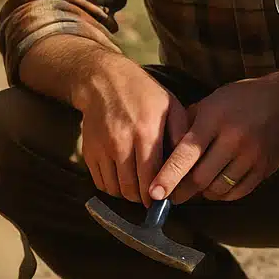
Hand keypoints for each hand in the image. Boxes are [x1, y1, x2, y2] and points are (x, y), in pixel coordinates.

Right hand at [74, 57, 188, 204]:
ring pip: (115, 189)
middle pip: (132, 189)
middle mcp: (121, 143)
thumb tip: (189, 163)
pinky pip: (100, 182)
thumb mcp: (170, 106)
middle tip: (152, 194)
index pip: (152, 179)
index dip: (159, 195)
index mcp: (146, 133)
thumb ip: (181, 135)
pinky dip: (112, 187)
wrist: (103, 79)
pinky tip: (122, 178)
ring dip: (128, 194)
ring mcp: (102, 148)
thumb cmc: (142, 93)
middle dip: (144, 198)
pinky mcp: (89, 151)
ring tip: (138, 186)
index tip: (164, 198)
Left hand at [151, 75, 278, 203]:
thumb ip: (188, 123)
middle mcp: (234, 139)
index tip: (154, 193)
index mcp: (214, 119)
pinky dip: (222, 194)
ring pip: (218, 189)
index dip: (168, 176)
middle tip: (170, 196)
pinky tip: (216, 186)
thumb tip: (164, 148)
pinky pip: (238, 192)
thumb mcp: (211, 101)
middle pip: (201, 178)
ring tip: (196, 186)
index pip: (186, 154)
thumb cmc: (241, 99)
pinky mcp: (265, 168)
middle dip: (181, 191)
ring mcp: (252, 156)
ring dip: (202, 193)